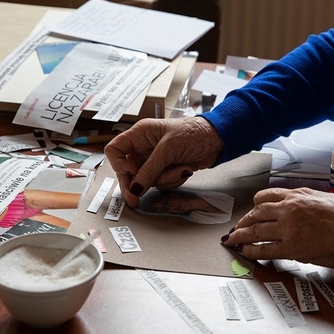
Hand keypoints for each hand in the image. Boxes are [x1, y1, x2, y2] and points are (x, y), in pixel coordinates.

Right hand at [104, 117, 222, 207]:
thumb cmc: (193, 133)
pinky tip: (186, 169)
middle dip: (135, 185)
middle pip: (127, 172)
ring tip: (182, 167)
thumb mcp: (169, 149)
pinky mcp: (166, 171)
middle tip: (135, 201)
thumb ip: (150, 169)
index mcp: (139, 134)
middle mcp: (143, 148)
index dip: (118, 164)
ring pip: (146, 181)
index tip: (130, 173)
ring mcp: (155, 161)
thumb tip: (134, 189)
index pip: (115, 150)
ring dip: (165, 179)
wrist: (219, 139)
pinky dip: (174, 180)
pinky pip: (161, 184)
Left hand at [221, 187, 333, 271]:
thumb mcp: (326, 199)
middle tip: (237, 227)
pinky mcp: (291, 248)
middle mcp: (289, 209)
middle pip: (257, 213)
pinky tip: (245, 252)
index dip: (255, 205)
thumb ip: (308, 203)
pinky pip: (263, 249)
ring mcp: (288, 228)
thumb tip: (300, 211)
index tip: (251, 211)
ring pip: (255, 230)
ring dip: (241, 236)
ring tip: (233, 240)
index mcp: (299, 195)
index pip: (267, 196)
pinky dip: (251, 251)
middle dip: (244, 221)